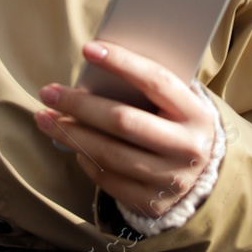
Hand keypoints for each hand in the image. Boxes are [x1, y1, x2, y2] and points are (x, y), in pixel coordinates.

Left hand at [35, 41, 216, 221]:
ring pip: (109, 153)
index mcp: (197, 115)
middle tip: (49, 92)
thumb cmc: (179, 128)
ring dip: (71, 134)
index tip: (89, 49)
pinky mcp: (152, 203)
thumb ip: (150, 89)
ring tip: (45, 118)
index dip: (122, 63)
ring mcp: (170, 179)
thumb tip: (97, 68)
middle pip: (123, 121)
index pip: (156, 82)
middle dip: (80, 105)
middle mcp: (187, 149)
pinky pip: (109, 179)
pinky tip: (73, 146)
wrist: (206, 180)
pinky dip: (86, 160)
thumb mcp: (178, 106)